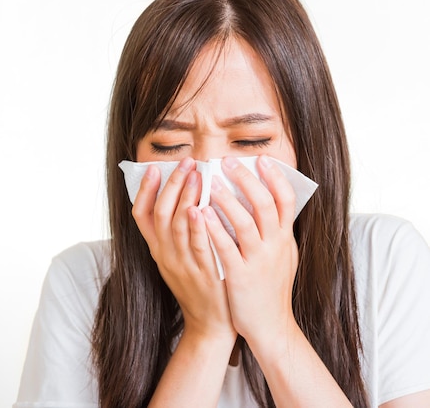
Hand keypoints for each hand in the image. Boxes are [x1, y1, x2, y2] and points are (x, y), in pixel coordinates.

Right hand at [132, 157, 235, 341]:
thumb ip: (178, 232)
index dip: (145, 191)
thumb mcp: (178, 260)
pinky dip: (197, 225)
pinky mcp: (202, 272)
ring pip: (177, 224)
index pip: (141, 215)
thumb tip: (185, 198)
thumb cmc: (198, 286)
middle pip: (160, 213)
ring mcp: (182, 264)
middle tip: (185, 162)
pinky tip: (202, 207)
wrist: (209, 324)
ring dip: (185, 197)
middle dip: (171, 184)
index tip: (153, 168)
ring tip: (196, 174)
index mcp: (157, 250)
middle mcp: (165, 255)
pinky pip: (197, 244)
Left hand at [202, 155, 298, 345]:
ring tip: (210, 181)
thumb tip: (272, 204)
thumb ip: (278, 231)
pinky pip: (226, 248)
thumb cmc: (272, 288)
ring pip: (246, 223)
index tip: (261, 159)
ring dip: (228, 199)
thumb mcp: (283, 256)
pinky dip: (214, 228)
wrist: (270, 326)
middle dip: (247, 180)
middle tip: (228, 161)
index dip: (276, 178)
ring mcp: (258, 261)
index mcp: (285, 239)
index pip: (287, 201)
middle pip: (266, 205)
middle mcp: (276, 247)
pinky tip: (200, 212)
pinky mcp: (240, 276)